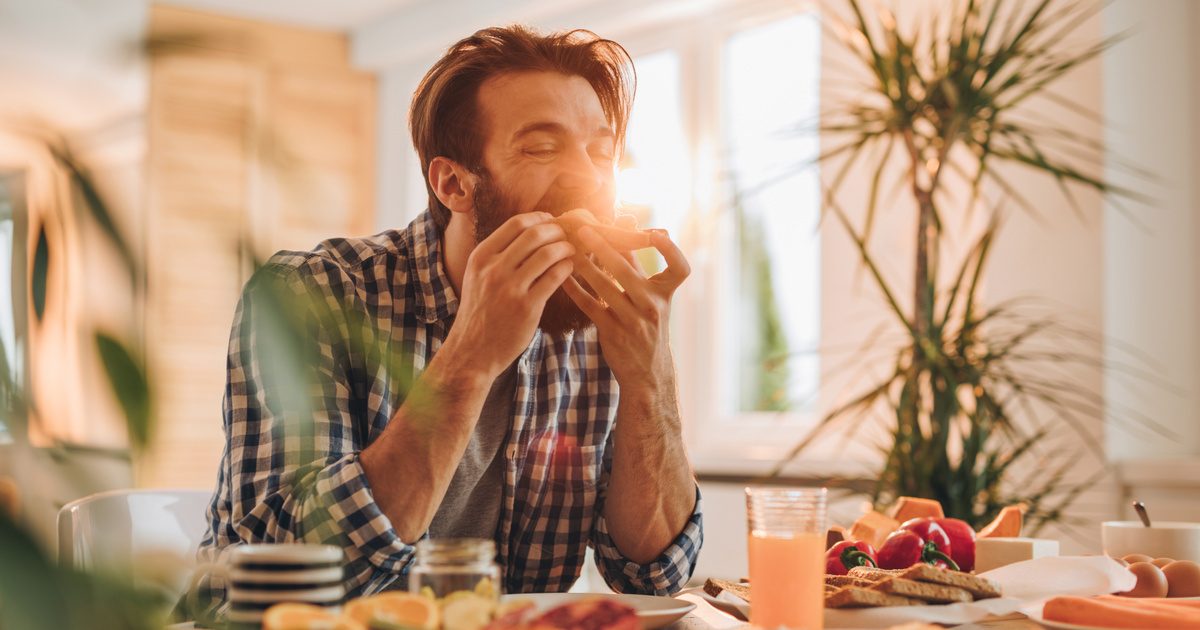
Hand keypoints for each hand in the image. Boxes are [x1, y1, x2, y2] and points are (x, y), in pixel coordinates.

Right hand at [446, 212, 574, 379]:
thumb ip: (498, 255)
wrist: (472, 351)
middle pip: (534, 234)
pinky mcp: (526, 307)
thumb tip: (530, 230)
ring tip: (572, 250)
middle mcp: (493, 269)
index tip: (552, 222)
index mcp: (481, 257)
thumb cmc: (481, 311)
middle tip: (567, 235)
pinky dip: (567, 267)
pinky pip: (554, 277)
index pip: (515, 223)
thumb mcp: (478, 276)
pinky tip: (570, 268)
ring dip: (565, 248)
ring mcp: (509, 288)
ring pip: (547, 253)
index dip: (540, 218)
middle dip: (556, 230)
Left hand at [561, 226, 689, 390]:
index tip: (654, 232)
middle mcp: (652, 306)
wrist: (647, 372)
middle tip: (584, 230)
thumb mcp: (651, 298)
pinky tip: (563, 278)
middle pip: (627, 270)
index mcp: (665, 294)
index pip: (679, 267)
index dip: (670, 248)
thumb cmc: (647, 326)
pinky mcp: (613, 333)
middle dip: (604, 247)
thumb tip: (625, 224)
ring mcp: (633, 320)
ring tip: (569, 250)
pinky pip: (590, 306)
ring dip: (584, 265)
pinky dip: (575, 290)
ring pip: (604, 286)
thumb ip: (638, 264)